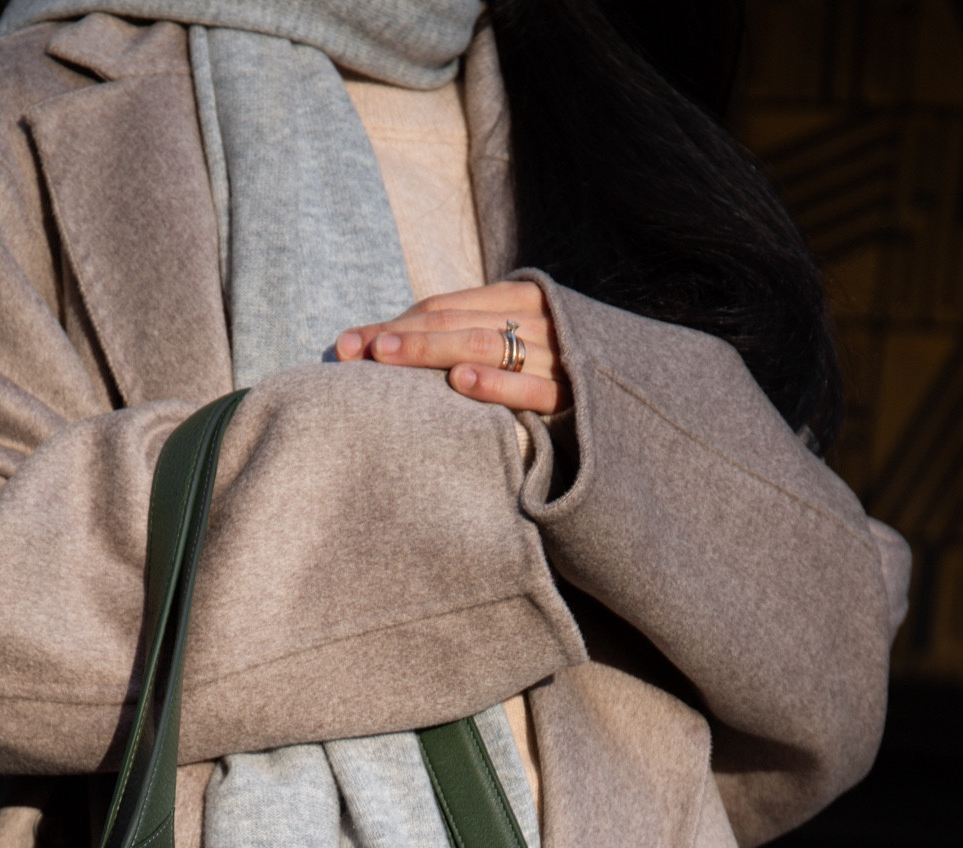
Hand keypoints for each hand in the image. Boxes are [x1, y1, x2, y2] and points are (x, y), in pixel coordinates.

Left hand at [334, 281, 568, 415]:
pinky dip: (495, 384)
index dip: (395, 321)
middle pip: (454, 322)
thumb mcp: (523, 341)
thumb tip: (400, 343)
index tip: (349, 345)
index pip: (444, 305)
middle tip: (352, 353)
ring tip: (386, 357)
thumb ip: (475, 334)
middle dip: (399, 336)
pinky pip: (530, 390)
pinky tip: (460, 382)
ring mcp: (556, 357)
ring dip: (431, 350)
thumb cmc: (564, 374)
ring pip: (483, 347)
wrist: (643, 403)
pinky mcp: (574, 399)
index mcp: (522, 299)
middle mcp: (537, 320)